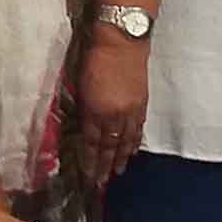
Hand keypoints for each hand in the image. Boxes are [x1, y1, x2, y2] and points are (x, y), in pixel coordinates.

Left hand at [78, 31, 150, 183]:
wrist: (122, 40)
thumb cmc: (95, 56)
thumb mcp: (80, 83)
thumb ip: (83, 108)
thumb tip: (83, 124)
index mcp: (95, 110)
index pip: (92, 142)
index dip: (89, 160)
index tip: (87, 175)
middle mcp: (114, 115)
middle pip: (109, 146)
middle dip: (104, 166)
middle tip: (101, 182)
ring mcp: (130, 110)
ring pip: (125, 140)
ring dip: (120, 158)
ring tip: (117, 172)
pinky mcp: (142, 103)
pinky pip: (138, 129)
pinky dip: (134, 142)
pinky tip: (131, 150)